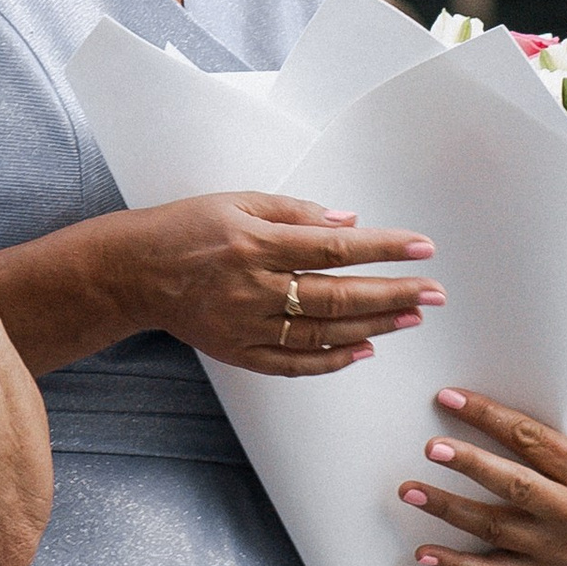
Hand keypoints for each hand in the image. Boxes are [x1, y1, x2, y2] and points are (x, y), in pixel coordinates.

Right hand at [130, 194, 440, 375]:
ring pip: (322, 333)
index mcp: (255, 244)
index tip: (422, 247)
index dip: (382, 248)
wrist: (133, 271)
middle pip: (337, 296)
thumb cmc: (185, 228)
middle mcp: (254, 288)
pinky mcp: (238, 352)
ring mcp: (246, 326)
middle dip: (392, 294)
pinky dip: (332, 360)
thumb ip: (295, 212)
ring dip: (373, 326)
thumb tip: (350, 222)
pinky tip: (364, 349)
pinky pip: (293, 363)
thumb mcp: (237, 202)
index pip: (333, 247)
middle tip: (433, 292)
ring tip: (411, 316)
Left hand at [400, 346, 566, 565]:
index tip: (450, 398)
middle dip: (472, 466)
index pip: (533, 440)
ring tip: (410, 491)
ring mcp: (553, 548)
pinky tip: (422, 552)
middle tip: (432, 447)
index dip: (490, 418)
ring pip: (495, 529)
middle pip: (515, 486)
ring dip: (450, 511)